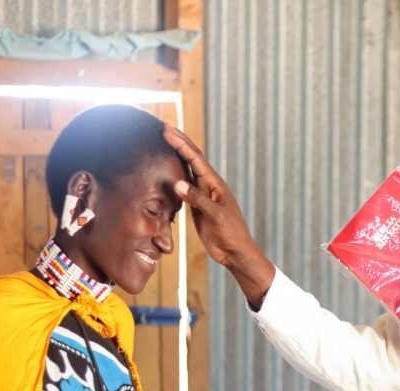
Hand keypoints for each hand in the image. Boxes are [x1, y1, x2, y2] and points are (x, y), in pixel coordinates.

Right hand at [163, 126, 274, 307]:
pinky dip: (176, 177)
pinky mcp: (198, 207)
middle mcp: (209, 186)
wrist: (235, 252)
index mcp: (215, 184)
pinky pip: (185, 188)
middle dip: (179, 143)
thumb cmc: (231, 233)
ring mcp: (203, 196)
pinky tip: (168, 174)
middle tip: (164, 128)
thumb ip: (197, 199)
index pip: (195, 159)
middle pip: (192, 159)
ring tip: (165, 144)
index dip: (181, 144)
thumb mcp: (215, 215)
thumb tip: (178, 182)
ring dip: (177, 157)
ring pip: (188, 171)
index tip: (167, 131)